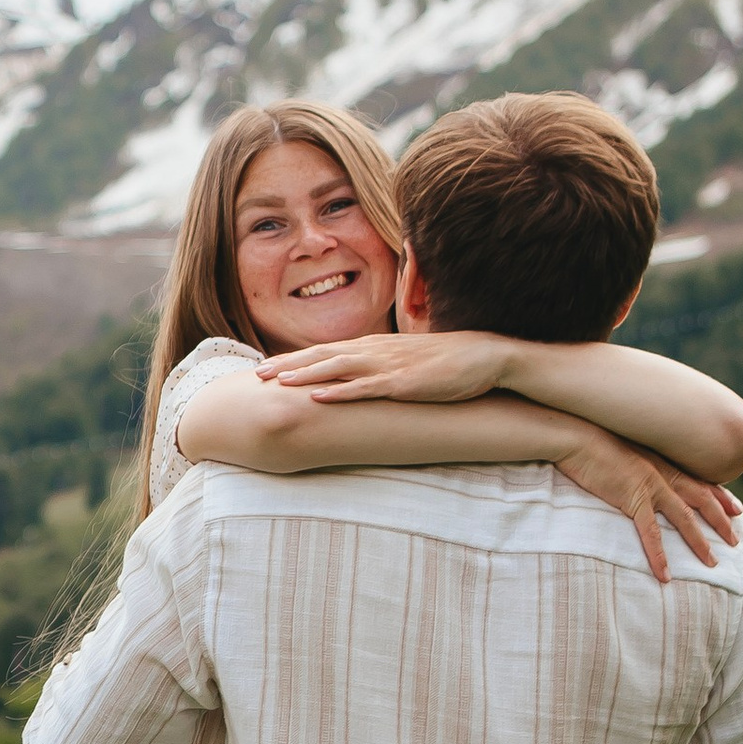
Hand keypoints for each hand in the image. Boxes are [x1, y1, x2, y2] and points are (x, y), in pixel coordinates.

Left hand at [253, 330, 514, 403]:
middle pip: (322, 356)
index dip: (296, 359)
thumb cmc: (446, 363)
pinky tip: (318, 397)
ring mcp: (389, 365)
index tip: (269, 367)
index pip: (326, 351)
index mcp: (375, 346)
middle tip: (257, 375)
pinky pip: (366, 388)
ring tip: (277, 383)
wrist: (485, 356)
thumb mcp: (407, 363)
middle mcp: (376, 351)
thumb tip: (361, 379)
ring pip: (337, 368)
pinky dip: (340, 392)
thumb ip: (381, 368)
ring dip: (305, 375)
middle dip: (289, 365)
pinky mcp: (404, 383)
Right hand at [554, 425, 742, 579]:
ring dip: (700, 542)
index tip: (736, 508)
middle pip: (702, 499)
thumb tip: (634, 474)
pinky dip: (659, 556)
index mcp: (661, 462)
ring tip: (712, 562)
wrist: (576, 436)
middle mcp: (663, 474)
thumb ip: (635, 464)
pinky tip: (665, 575)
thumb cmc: (591, 441)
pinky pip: (651, 533)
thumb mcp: (622, 450)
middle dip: (721, 521)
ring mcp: (651, 486)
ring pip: (685, 518)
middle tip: (736, 540)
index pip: (699, 481)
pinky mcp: (633, 499)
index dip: (721, 496)